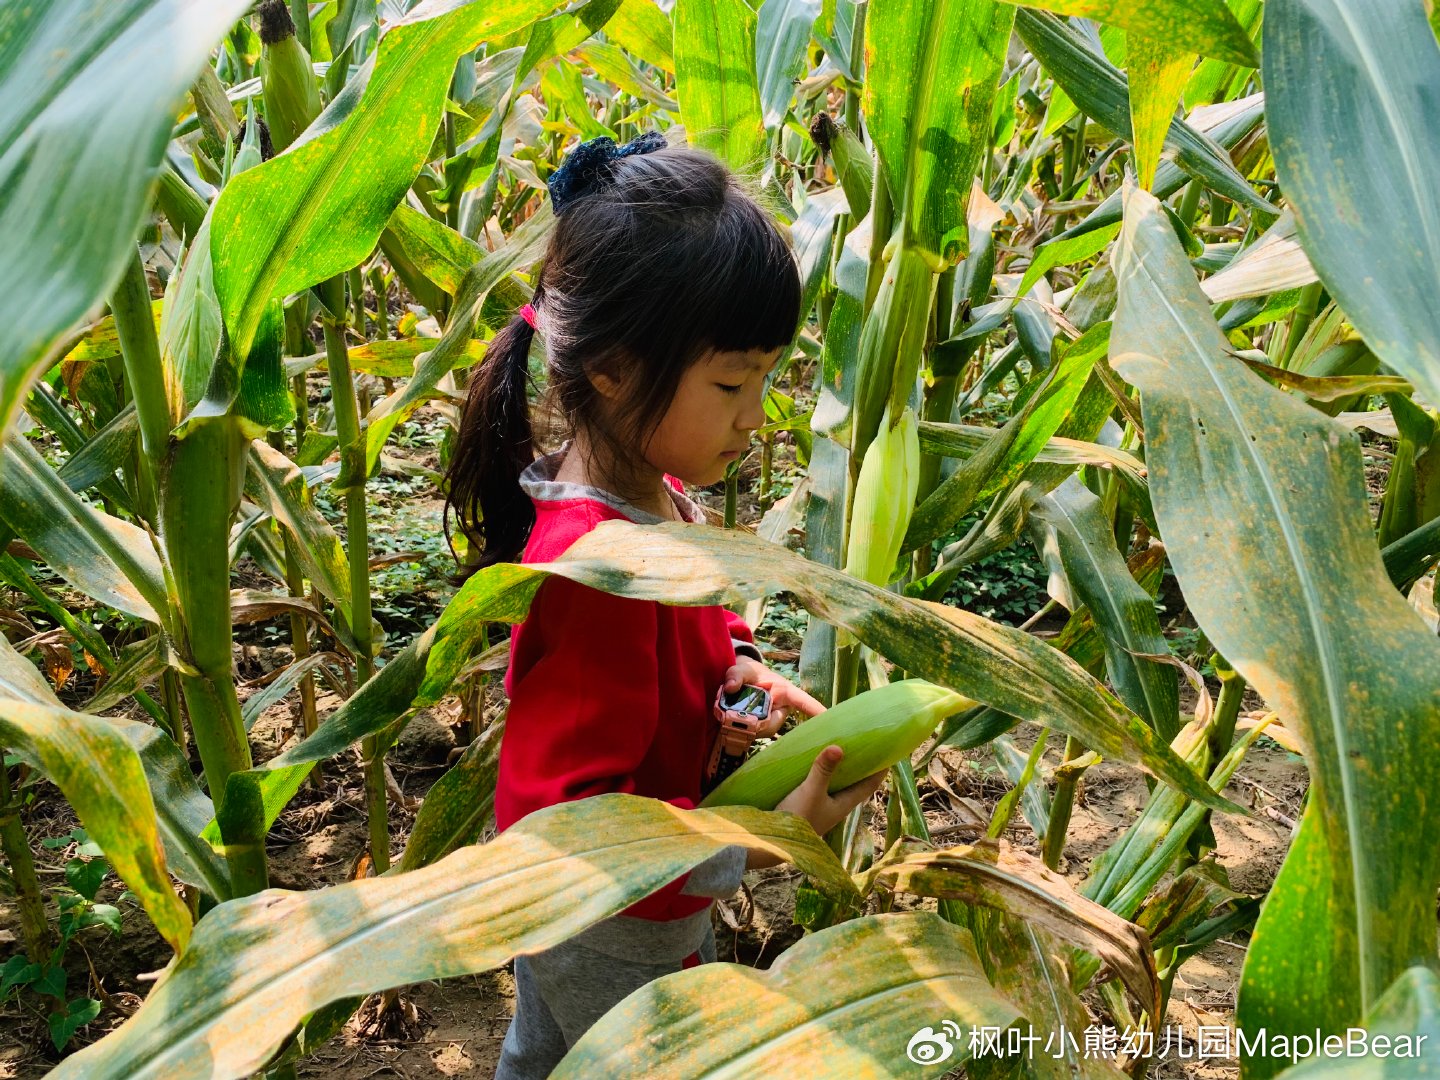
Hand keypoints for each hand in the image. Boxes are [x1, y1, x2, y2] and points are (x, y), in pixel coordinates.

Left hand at [722, 656, 824, 737]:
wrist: (741, 682)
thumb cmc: (748, 674)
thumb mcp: (741, 670)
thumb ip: (736, 675)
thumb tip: (731, 687)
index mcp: (784, 692)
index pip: (802, 701)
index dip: (814, 710)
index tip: (827, 718)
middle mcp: (782, 708)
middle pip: (774, 724)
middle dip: (756, 723)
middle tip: (737, 717)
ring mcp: (772, 719)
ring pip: (763, 732)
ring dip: (746, 727)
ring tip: (731, 716)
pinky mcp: (763, 728)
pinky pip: (756, 735)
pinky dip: (742, 732)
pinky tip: (733, 727)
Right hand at [745, 745, 887, 870]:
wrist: (773, 842)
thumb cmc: (798, 818)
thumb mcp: (810, 792)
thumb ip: (823, 770)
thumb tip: (838, 746)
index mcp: (845, 804)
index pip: (870, 784)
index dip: (881, 768)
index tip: (890, 749)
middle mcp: (837, 805)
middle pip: (856, 781)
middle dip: (861, 764)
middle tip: (864, 741)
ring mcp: (822, 805)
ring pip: (838, 783)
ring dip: (842, 767)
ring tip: (841, 745)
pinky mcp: (808, 804)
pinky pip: (822, 784)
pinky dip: (824, 771)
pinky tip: (816, 760)